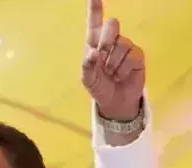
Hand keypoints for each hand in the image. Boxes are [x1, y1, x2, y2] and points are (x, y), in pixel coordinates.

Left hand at [82, 0, 144, 120]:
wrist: (114, 101)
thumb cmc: (98, 86)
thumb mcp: (87, 79)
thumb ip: (86, 66)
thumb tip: (92, 53)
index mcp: (93, 43)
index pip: (94, 22)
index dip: (95, 8)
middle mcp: (110, 41)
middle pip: (112, 24)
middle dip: (106, 40)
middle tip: (102, 57)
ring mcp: (125, 47)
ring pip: (122, 43)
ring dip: (113, 62)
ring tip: (111, 73)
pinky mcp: (137, 55)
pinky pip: (132, 56)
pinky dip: (123, 69)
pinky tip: (120, 75)